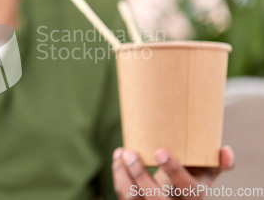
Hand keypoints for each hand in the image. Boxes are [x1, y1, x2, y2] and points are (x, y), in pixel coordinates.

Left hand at [112, 146, 234, 199]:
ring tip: (122, 152)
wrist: (174, 196)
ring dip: (123, 175)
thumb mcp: (206, 174)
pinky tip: (118, 157)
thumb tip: (226, 151)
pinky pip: (124, 196)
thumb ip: (217, 163)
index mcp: (194, 198)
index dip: (175, 171)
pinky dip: (119, 176)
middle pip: (156, 199)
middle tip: (130, 152)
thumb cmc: (191, 178)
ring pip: (133, 199)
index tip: (160, 150)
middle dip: (140, 175)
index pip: (188, 189)